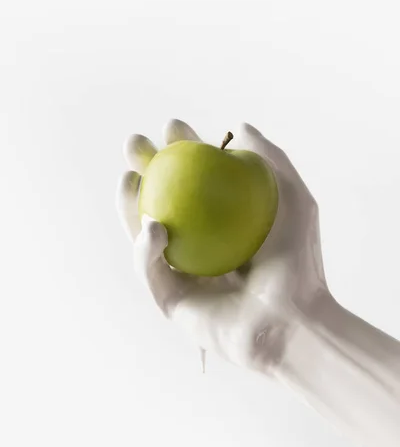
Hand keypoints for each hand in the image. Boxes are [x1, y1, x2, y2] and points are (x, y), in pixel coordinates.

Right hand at [117, 120, 327, 373]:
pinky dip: (146, 250)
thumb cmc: (298, 261)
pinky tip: (153, 228)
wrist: (294, 320)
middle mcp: (200, 244)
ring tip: (128, 177)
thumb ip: (270, 158)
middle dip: (143, 170)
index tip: (174, 128)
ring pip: (144, 234)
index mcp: (224, 221)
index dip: (180, 151)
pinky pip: (151, 272)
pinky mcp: (172, 302)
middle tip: (135, 145)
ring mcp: (183, 273)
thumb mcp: (295, 199)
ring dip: (129, 204)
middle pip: (162, 202)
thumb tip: (238, 126)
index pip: (195, 180)